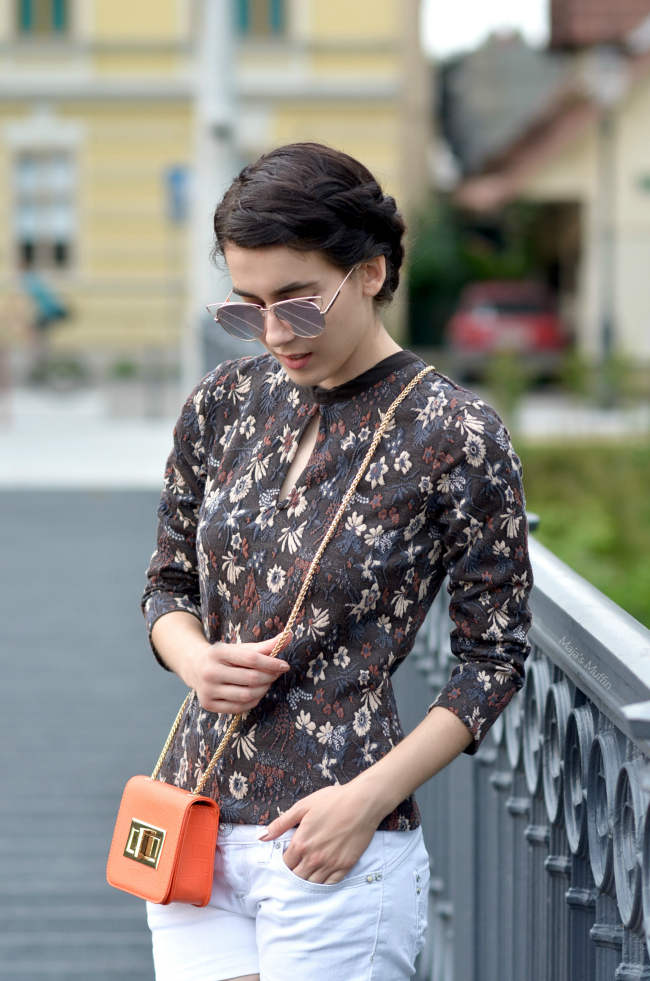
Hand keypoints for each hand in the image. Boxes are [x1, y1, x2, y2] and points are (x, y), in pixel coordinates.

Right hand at [185, 632, 291, 713]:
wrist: (196, 668)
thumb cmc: (225, 657)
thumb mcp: (241, 648)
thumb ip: (265, 645)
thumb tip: (289, 636)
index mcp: (218, 653)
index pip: (251, 658)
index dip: (271, 663)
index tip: (284, 666)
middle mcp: (210, 671)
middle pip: (251, 678)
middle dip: (269, 677)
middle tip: (276, 674)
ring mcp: (208, 690)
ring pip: (246, 695)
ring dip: (263, 690)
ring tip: (267, 683)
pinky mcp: (208, 704)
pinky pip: (238, 707)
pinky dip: (253, 701)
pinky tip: (257, 693)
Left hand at [257, 783, 380, 883]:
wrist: (362, 802)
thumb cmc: (332, 800)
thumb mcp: (303, 807)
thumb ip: (280, 823)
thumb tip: (260, 837)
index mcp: (301, 843)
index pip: (285, 863)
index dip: (284, 861)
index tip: (288, 856)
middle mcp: (314, 858)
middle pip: (297, 877)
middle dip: (294, 872)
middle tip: (297, 865)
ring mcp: (330, 863)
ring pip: (312, 883)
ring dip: (307, 879)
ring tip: (307, 871)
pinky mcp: (345, 866)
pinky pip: (330, 883)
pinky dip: (323, 882)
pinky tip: (322, 875)